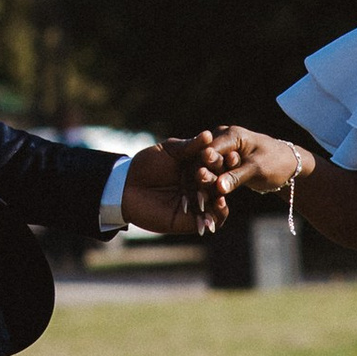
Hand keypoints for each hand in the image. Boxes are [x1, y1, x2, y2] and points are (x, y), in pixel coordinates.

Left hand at [119, 135, 234, 237]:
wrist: (126, 186)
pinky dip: (216, 216)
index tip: (230, 156)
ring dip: (220, 199)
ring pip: (216, 203)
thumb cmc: (146, 164)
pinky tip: (217, 208)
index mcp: (197, 167)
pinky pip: (209, 220)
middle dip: (217, 181)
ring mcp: (196, 203)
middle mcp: (199, 185)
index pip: (215, 165)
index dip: (221, 162)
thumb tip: (209, 135)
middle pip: (216, 184)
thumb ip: (189, 146)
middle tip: (212, 178)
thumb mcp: (168, 150)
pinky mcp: (189, 221)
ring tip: (219, 196)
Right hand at [197, 126, 317, 199]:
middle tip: (193, 199)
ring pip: (205, 169)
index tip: (197, 187)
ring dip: (201, 186)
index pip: (209, 152)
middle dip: (199, 180)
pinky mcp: (222, 161)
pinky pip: (212, 174)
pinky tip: (202, 203)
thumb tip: (219, 187)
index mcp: (231, 134)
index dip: (202, 169)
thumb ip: (237, 177)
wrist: (287, 165)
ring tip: (195, 205)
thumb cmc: (277, 163)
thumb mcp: (257, 169)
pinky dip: (208, 187)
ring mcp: (221, 150)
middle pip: (204, 160)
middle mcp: (222, 139)